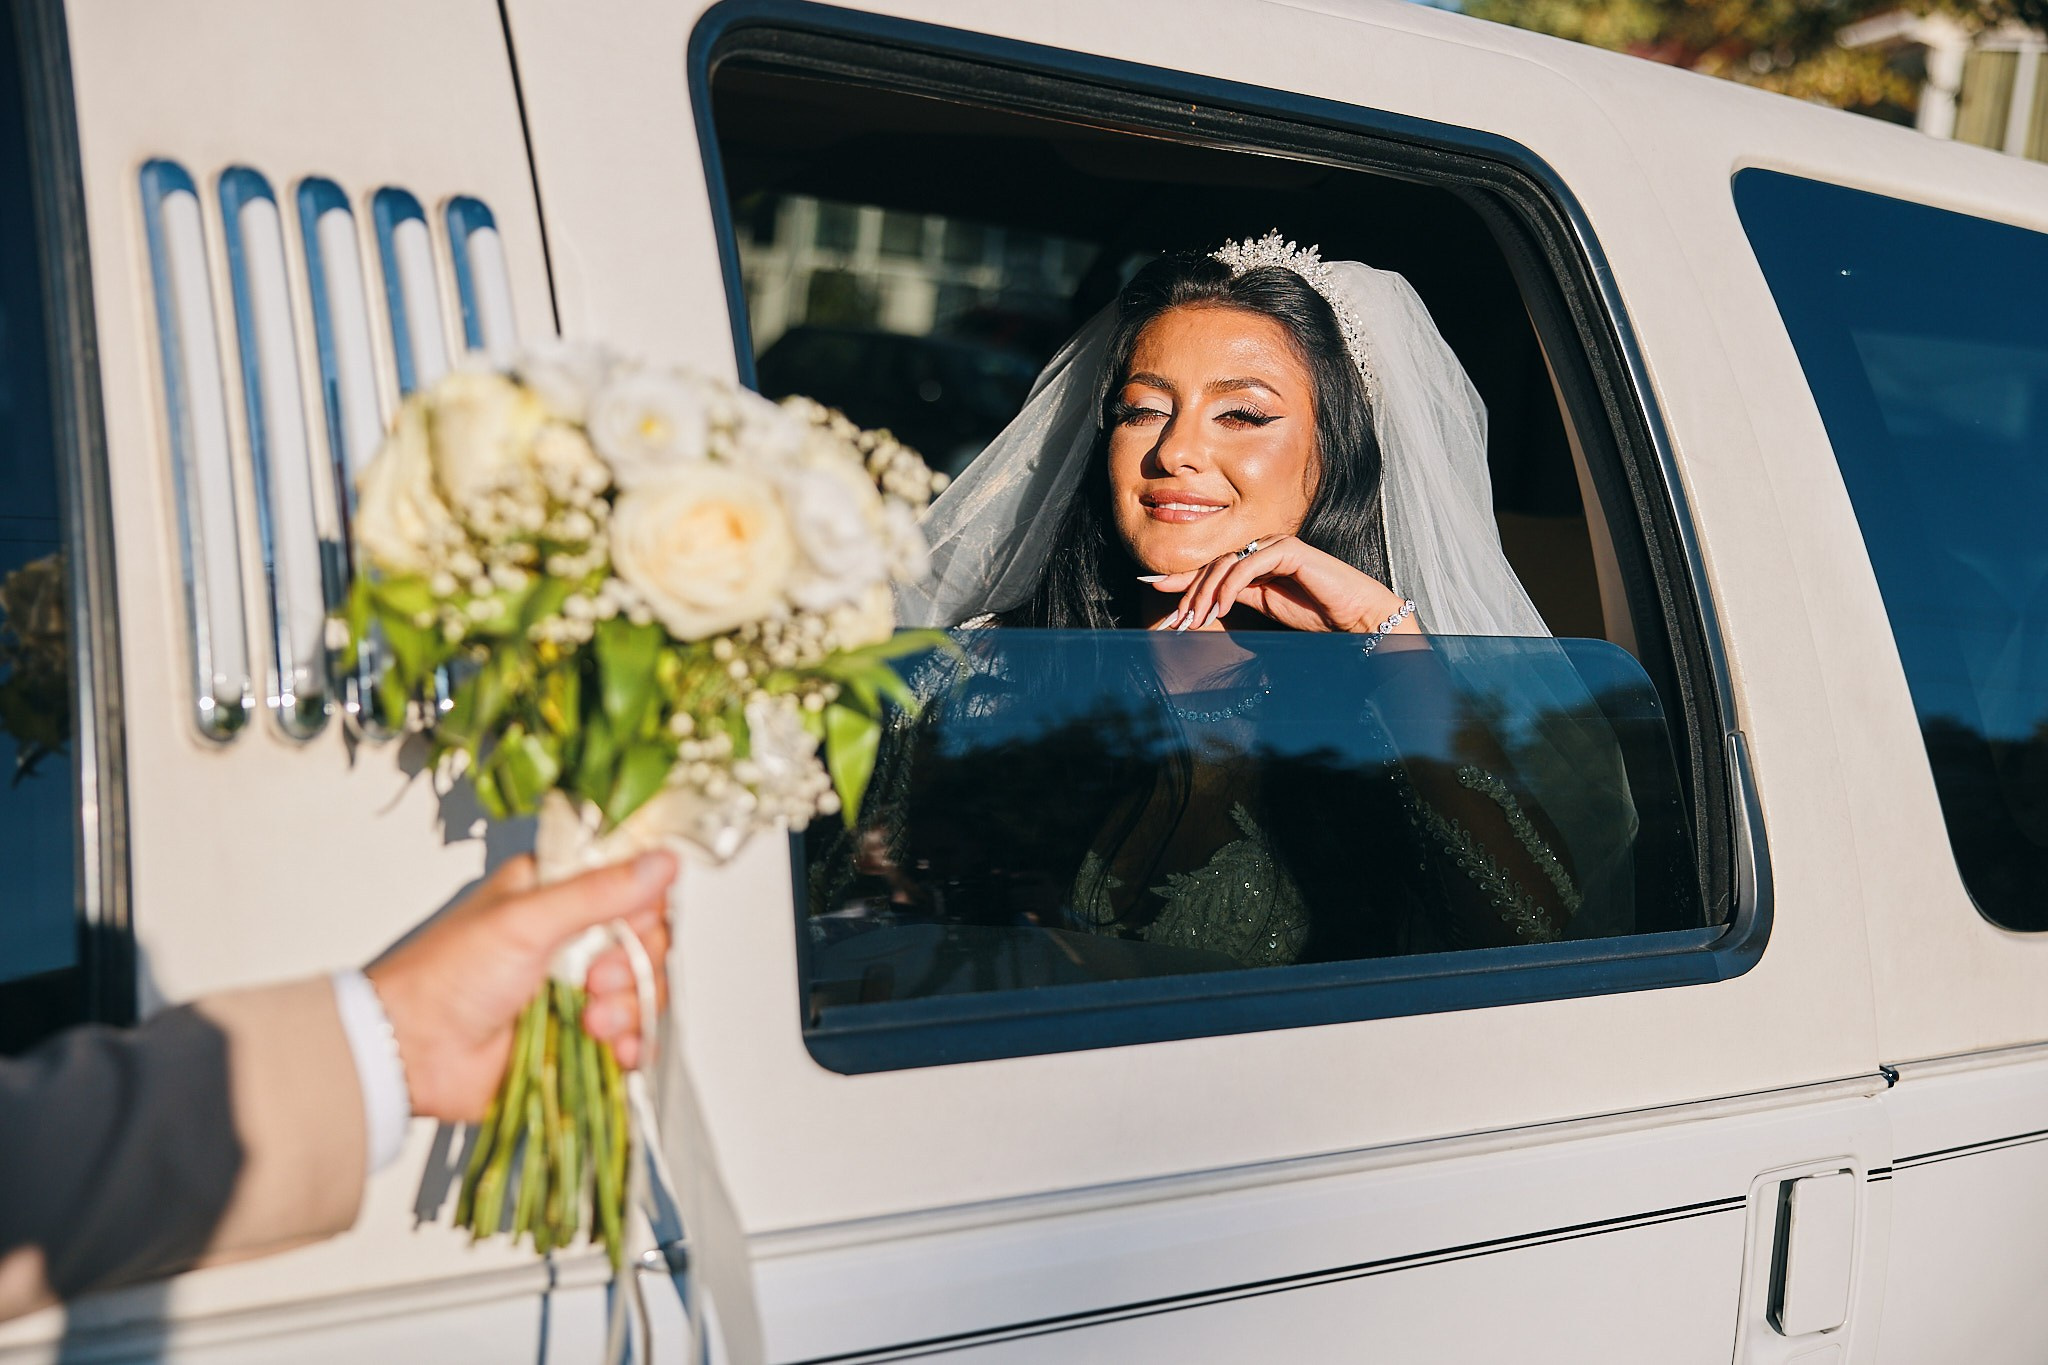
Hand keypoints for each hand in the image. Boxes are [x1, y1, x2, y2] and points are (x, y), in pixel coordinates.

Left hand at [365, 851, 677, 1122]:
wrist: (412, 1053)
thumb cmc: (451, 975)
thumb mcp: (527, 921)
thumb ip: (600, 893)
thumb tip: (664, 861)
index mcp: (558, 891)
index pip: (634, 885)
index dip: (644, 908)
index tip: (631, 925)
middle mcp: (574, 935)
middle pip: (648, 940)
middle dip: (634, 966)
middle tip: (594, 979)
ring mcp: (580, 987)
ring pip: (645, 989)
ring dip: (630, 1009)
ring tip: (590, 1021)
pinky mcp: (583, 1034)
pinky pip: (635, 1036)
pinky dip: (634, 1044)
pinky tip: (614, 1049)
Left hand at [1143, 532, 1420, 635]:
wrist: (1357, 619)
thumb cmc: (1317, 615)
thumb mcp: (1265, 608)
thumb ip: (1235, 599)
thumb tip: (1200, 603)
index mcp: (1255, 563)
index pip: (1212, 567)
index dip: (1181, 577)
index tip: (1149, 586)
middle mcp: (1263, 550)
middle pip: (1213, 565)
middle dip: (1189, 593)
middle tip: (1176, 622)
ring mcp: (1276, 547)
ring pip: (1227, 564)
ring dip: (1206, 593)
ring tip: (1195, 620)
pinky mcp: (1289, 550)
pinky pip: (1249, 566)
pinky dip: (1230, 587)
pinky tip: (1220, 608)